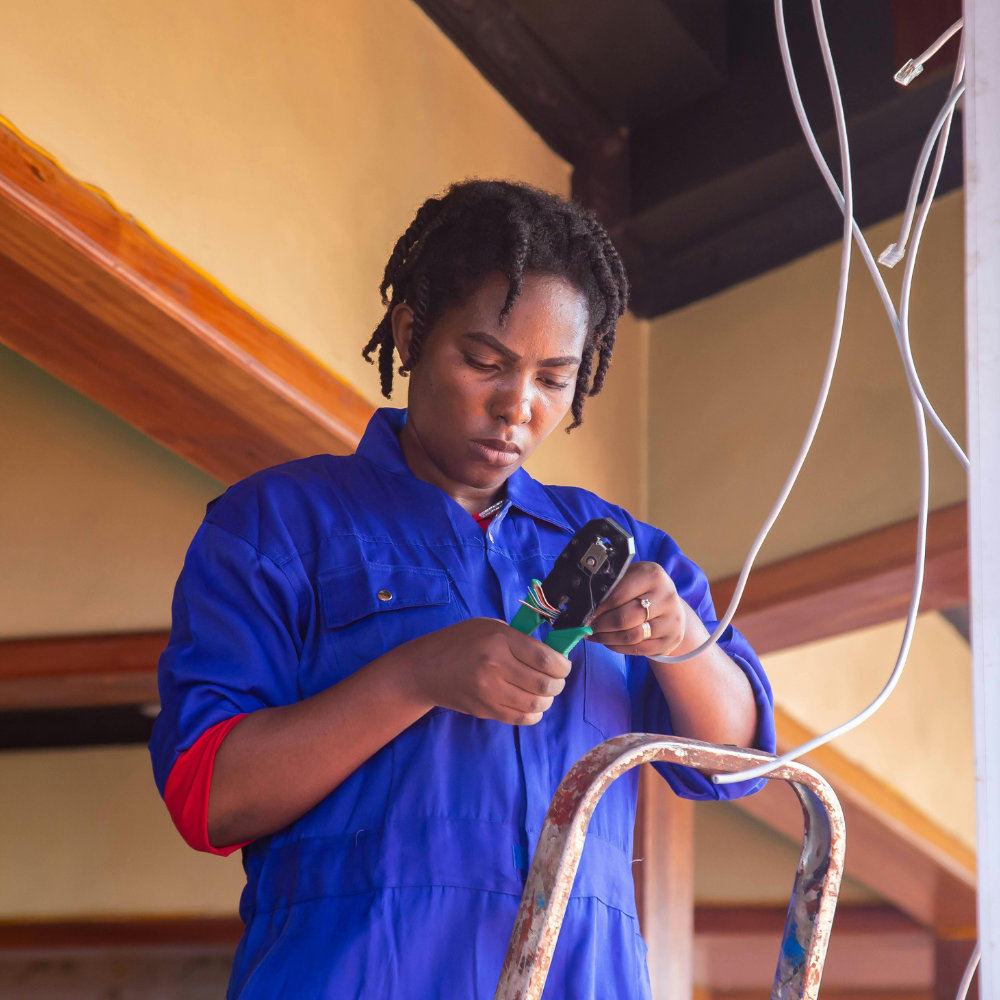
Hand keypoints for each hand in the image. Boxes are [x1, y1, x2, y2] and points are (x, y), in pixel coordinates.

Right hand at [396, 618, 571, 724]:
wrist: (426, 669)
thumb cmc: (460, 641)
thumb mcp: (489, 626)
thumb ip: (519, 638)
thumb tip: (552, 653)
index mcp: (499, 640)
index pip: (545, 658)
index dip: (562, 665)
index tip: (563, 666)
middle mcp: (496, 666)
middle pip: (544, 684)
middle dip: (558, 684)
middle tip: (556, 680)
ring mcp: (490, 692)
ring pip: (536, 704)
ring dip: (547, 700)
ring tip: (544, 692)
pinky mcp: (485, 710)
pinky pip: (521, 718)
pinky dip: (534, 714)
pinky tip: (531, 705)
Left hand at [587, 561, 687, 656]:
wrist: (672, 607)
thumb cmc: (644, 589)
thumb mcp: (631, 577)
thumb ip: (612, 587)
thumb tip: (586, 605)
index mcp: (653, 576)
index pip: (618, 595)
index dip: (598, 608)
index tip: (585, 614)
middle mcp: (666, 597)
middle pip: (624, 618)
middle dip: (601, 625)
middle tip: (587, 627)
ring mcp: (672, 620)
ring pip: (631, 636)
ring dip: (607, 638)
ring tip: (595, 636)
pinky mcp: (671, 639)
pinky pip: (639, 649)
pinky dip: (619, 648)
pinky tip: (609, 642)